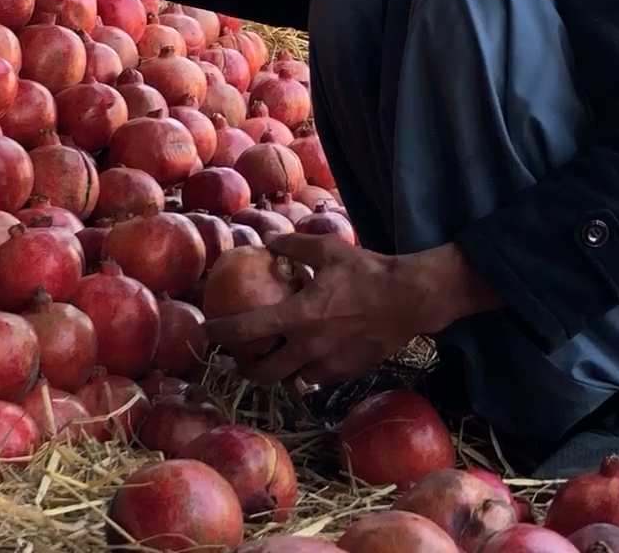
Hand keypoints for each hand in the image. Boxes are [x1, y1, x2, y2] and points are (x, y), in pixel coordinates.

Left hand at [203, 235, 497, 385]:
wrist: (410, 299)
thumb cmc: (368, 272)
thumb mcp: (329, 250)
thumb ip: (294, 245)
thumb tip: (268, 240)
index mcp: (299, 317)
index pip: (247, 330)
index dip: (221, 332)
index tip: (208, 330)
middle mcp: (309, 347)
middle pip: (263, 372)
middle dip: (246, 368)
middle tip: (241, 356)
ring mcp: (328, 364)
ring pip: (291, 379)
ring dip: (279, 370)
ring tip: (276, 356)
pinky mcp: (345, 372)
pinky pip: (316, 377)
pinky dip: (307, 369)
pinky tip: (311, 353)